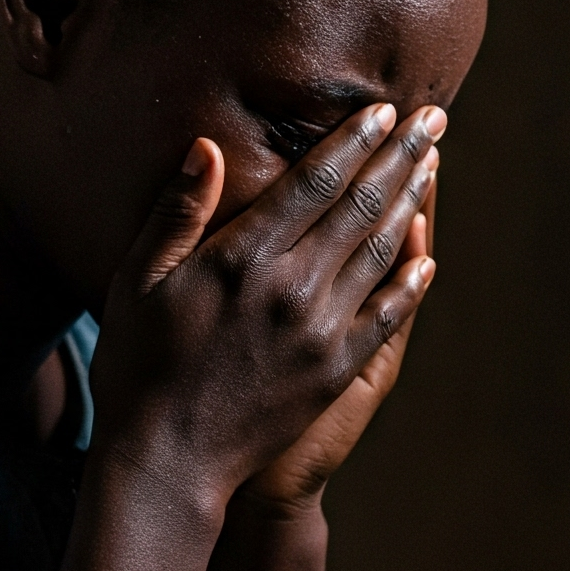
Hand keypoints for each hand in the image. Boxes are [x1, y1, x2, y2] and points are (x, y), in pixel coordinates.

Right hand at [88, 101, 440, 517]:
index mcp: (241, 258)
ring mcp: (320, 331)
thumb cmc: (137, 367)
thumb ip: (176, 212)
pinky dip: (411, 279)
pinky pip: (386, 315)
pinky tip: (426, 254)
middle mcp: (291, 288)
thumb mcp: (137, 282)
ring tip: (431, 165)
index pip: (313, 182)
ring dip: (411, 202)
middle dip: (399, 155)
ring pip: (380, 251)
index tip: (382, 108)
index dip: (352, 140)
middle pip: (360, 205)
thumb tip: (207, 146)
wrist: (167, 462)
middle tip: (432, 118)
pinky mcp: (335, 371)